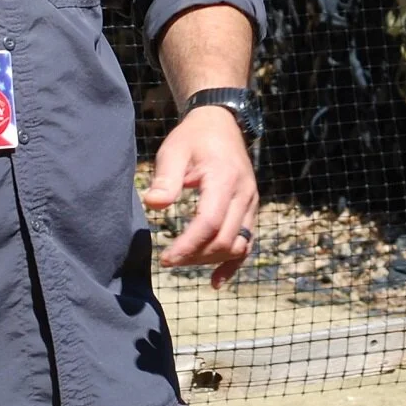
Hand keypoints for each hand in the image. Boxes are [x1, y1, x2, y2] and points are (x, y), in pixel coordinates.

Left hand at [143, 106, 258, 288]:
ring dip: (211, 259)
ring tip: (184, 261)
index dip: (188, 245)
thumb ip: (165, 178)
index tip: (165, 258)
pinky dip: (233, 264)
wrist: (220, 124)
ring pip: (238, 245)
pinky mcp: (251, 210)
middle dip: (196, 256)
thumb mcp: (174, 151)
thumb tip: (153, 204)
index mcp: (225, 179)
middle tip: (169, 260)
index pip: (209, 222)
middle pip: (225, 239)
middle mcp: (244, 194)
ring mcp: (252, 203)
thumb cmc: (193, 137)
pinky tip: (216, 281)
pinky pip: (248, 243)